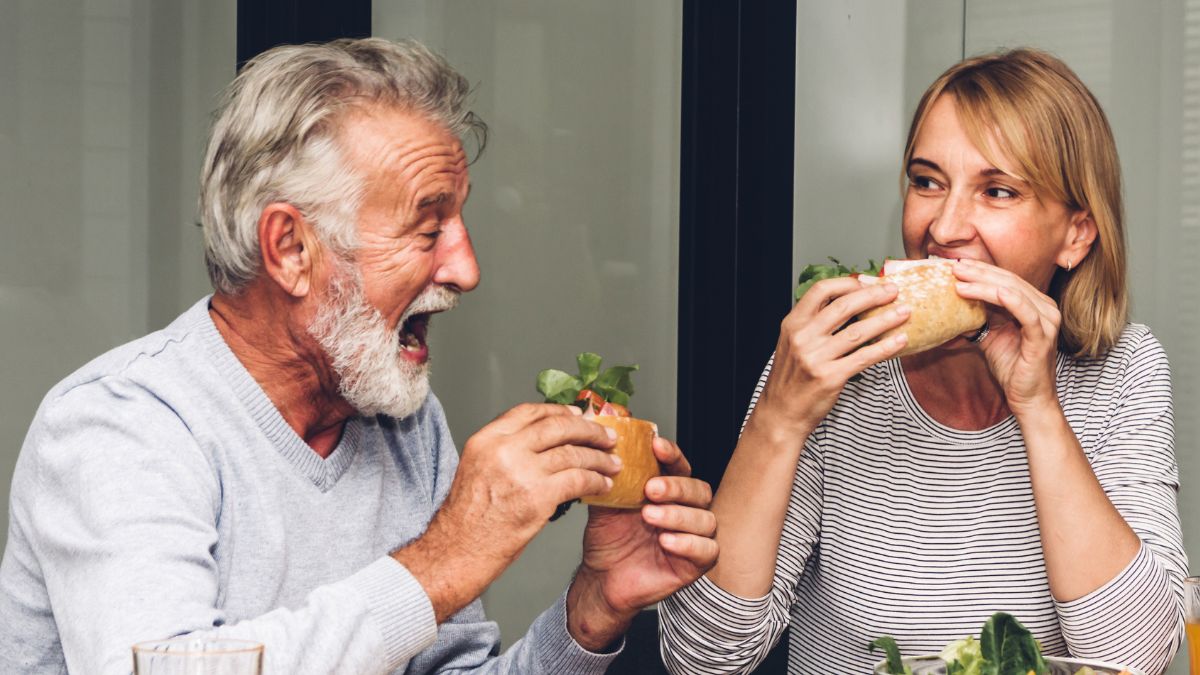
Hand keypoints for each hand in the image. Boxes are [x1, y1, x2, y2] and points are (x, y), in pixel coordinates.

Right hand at [393, 403, 621, 621]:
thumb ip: (505, 452)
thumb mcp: (477, 469)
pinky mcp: (537, 498)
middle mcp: (503, 449)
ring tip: (612, 463)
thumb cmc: (466, 520)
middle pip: (557, 426)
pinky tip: (603, 485)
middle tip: (606, 436)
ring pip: (573, 453)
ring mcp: (521, 472)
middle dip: (588, 429)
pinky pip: (578, 479)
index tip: (578, 414)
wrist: (455, 553)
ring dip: (599, 458)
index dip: (560, 411)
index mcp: (486, 439)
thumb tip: (543, 444)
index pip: (530, 412)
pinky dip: (596, 481)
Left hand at [566, 437, 716, 650]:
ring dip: (678, 515)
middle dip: (675, 487)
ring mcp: (693, 536)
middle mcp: (685, 510)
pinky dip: (688, 543)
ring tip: (650, 516)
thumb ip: (609, 469)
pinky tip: (666, 541)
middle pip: (699, 490)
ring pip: (706, 519)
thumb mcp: (606, 500)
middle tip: (650, 489)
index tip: (656, 446)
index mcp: (667, 491)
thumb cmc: (608, 539)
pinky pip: (707, 550)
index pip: (679, 466)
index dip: (672, 455)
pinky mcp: (695, 564)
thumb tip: (601, 428)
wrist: (601, 578)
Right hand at [750, 276, 910, 440]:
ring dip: (886, 319)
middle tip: (893, 291)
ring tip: (904, 312)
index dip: (847, 283)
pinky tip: (900, 341)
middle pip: (844, 306)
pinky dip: (886, 347)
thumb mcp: (792, 343)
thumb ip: (813, 324)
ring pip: (858, 331)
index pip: (821, 291)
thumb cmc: (791, 378)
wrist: (781, 413)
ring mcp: (816, 357)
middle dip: (873, 295)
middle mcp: (803, 337)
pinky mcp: (831, 377)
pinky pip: (865, 357)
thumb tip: (848, 304)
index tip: (866, 282)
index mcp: (793, 324)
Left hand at [953, 259, 1060, 413]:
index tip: (955, 265)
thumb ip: (978, 317)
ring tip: (959, 280)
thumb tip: (949, 304)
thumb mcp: (990, 335)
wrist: (1027, 398)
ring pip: (1013, 292)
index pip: (1005, 279)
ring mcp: (1046, 321)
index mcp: (1033, 304)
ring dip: (984, 284)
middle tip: (953, 267)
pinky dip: (1007, 300)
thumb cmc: (1011, 366)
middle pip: (1008, 281)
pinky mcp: (1042, 336)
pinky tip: (988, 292)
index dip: (981, 270)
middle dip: (979, 272)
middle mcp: (1044, 308)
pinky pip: (1025, 313)